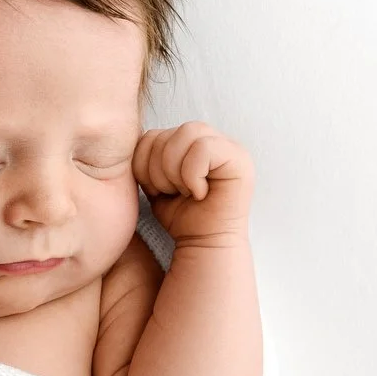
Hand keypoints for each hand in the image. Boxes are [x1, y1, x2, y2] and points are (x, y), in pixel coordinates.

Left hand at [132, 121, 253, 243]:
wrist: (203, 245)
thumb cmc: (181, 216)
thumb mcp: (156, 179)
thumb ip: (150, 154)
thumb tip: (136, 135)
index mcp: (192, 141)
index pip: (156, 133)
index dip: (146, 162)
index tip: (158, 189)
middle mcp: (215, 139)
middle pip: (173, 130)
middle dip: (160, 166)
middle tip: (172, 192)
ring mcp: (231, 148)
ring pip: (188, 133)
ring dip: (176, 169)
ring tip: (184, 192)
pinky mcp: (240, 160)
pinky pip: (204, 148)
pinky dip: (192, 174)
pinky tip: (199, 193)